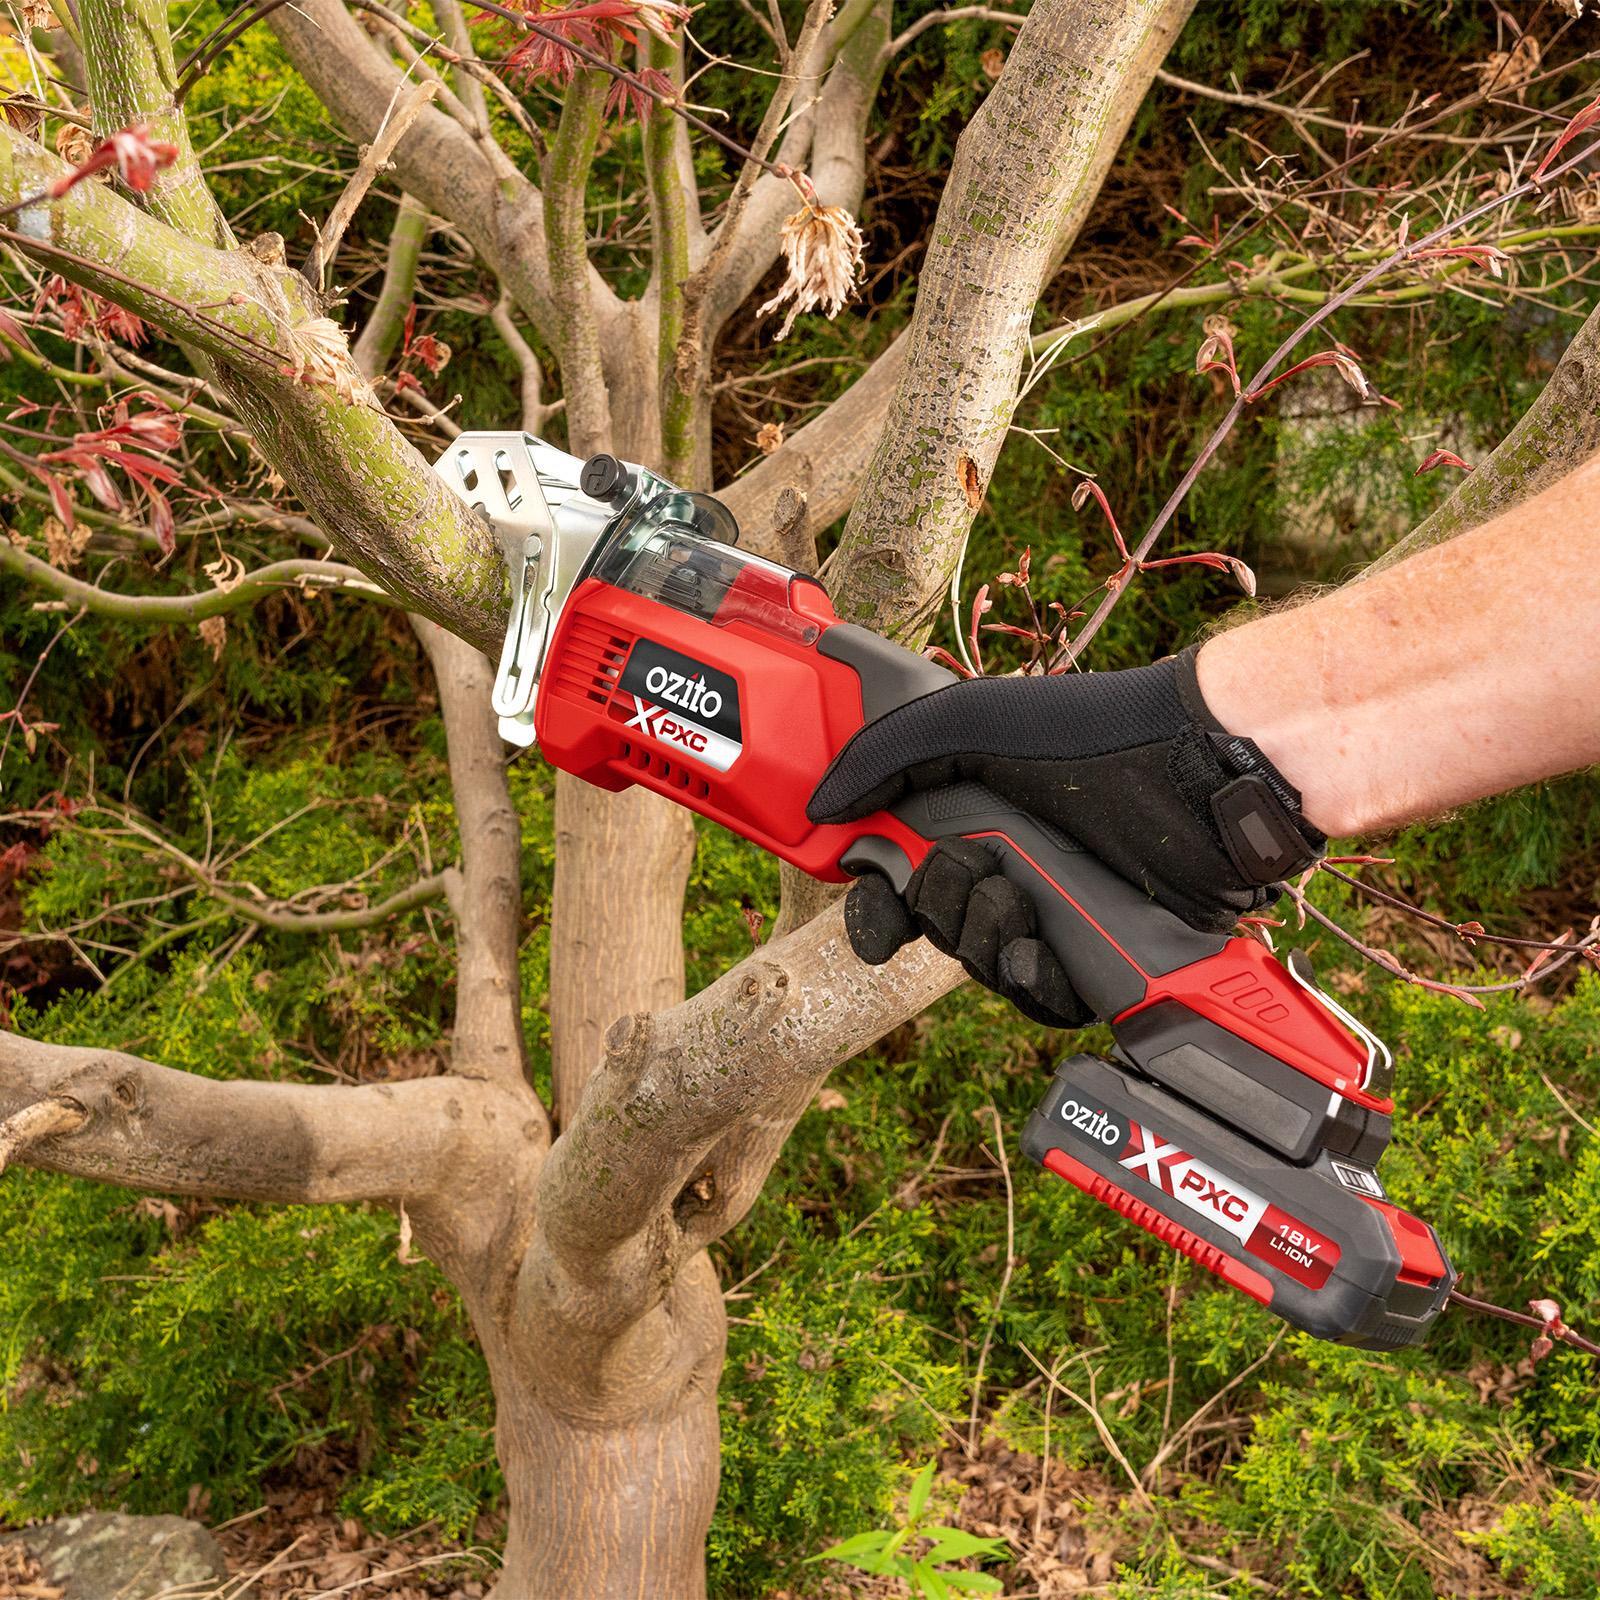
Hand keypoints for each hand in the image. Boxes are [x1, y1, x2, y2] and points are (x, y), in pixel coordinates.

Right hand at [807, 647, 1323, 1024]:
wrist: (1195, 774)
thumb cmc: (1089, 735)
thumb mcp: (968, 721)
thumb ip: (883, 754)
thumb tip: (822, 806)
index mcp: (967, 815)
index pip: (895, 876)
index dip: (873, 904)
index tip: (871, 917)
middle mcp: (1004, 866)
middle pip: (931, 926)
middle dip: (939, 907)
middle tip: (974, 866)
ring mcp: (1049, 914)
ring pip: (976, 965)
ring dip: (985, 933)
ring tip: (1023, 894)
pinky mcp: (1093, 959)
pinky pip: (1034, 995)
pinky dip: (1029, 973)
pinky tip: (1041, 941)